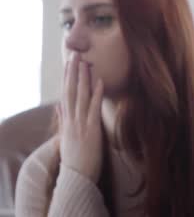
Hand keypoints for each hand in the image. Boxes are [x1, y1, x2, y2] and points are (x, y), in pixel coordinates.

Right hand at [57, 52, 103, 183]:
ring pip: (80, 96)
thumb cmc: (75, 158)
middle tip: (74, 54)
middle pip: (71, 91)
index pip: (65, 94)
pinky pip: (94, 108)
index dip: (67, 78)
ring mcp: (80, 124)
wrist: (76, 176)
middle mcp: (71, 120)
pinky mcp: (91, 129)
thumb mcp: (66, 136)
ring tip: (85, 62)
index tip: (68, 63)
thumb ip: (62, 120)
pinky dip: (96, 94)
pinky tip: (99, 81)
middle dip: (73, 72)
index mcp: (66, 120)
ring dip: (83, 78)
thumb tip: (57, 106)